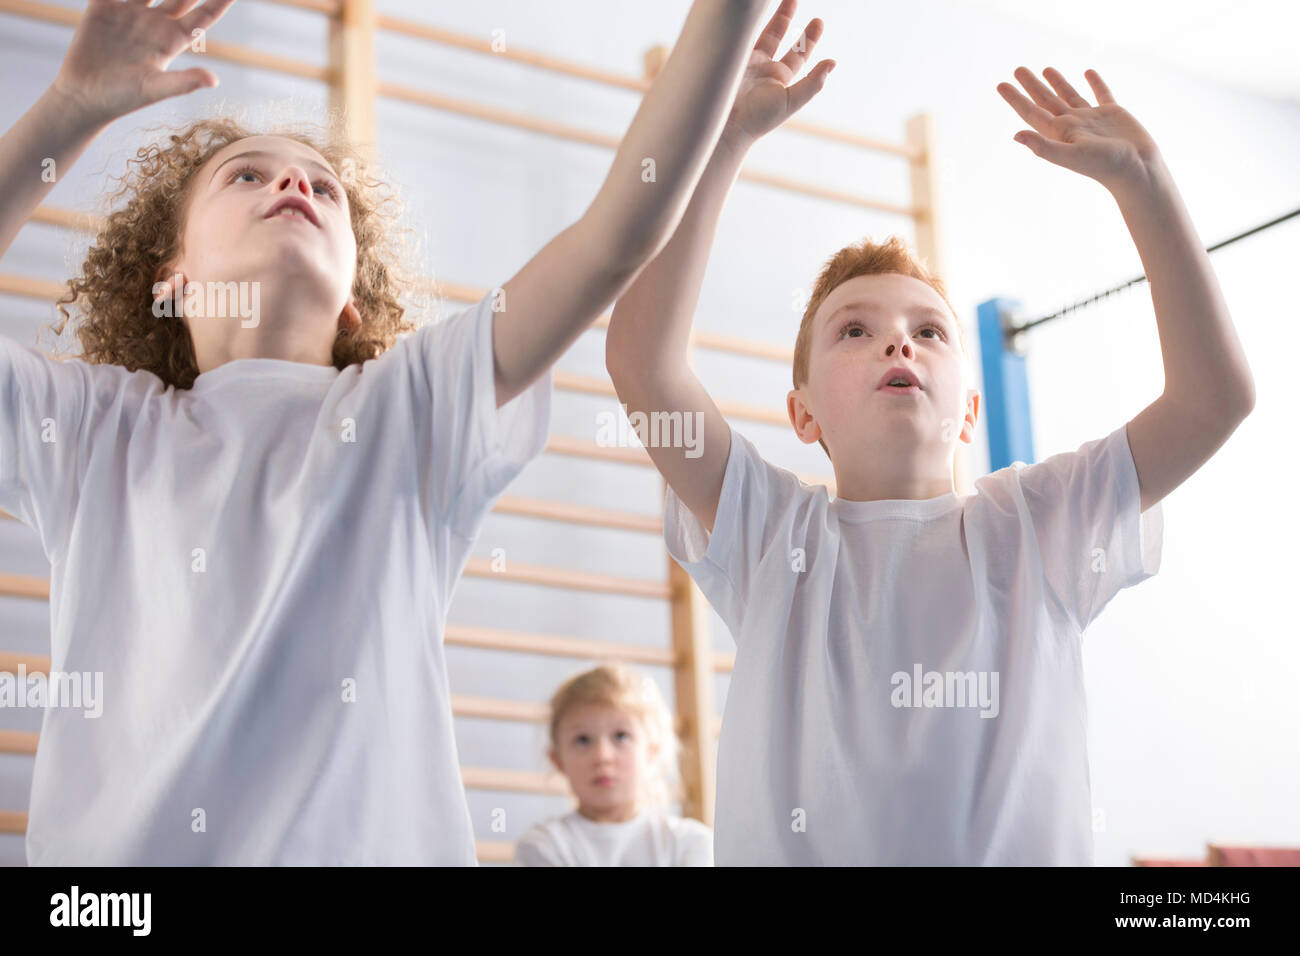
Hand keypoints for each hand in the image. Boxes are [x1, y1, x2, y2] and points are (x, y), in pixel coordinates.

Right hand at [51, 0, 236, 126]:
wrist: (84, 96)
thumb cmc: (122, 98)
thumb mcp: (154, 89)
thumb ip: (182, 82)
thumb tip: (214, 80)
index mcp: (173, 40)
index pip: (204, 15)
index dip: (219, 1)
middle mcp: (156, 22)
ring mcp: (131, 13)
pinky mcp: (103, 7)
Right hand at [723, 0, 834, 147]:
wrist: (724, 125)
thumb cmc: (758, 119)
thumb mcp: (790, 101)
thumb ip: (812, 82)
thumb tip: (833, 62)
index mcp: (779, 79)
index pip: (798, 54)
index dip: (809, 38)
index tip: (818, 21)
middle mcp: (762, 69)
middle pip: (777, 37)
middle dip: (785, 17)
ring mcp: (744, 62)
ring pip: (758, 32)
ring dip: (768, 16)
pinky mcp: (729, 58)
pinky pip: (740, 36)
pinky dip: (746, 24)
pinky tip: (753, 11)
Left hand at [997, 67, 1161, 193]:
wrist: (1137, 170)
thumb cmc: (1104, 165)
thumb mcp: (1070, 156)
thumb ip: (1043, 146)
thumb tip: (1016, 135)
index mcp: (1059, 133)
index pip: (1032, 112)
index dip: (1016, 99)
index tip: (1001, 84)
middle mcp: (1072, 125)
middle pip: (1046, 100)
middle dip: (1032, 85)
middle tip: (1018, 69)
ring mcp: (1092, 119)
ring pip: (1070, 95)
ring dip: (1057, 82)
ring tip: (1045, 69)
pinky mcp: (1113, 114)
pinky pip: (1101, 94)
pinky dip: (1095, 82)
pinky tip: (1088, 72)